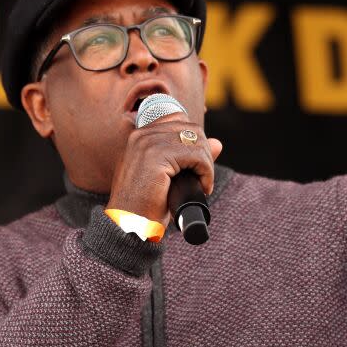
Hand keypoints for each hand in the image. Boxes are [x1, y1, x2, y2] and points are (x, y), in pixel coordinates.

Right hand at [106, 112, 222, 224]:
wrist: (128, 226)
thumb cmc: (145, 205)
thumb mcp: (169, 175)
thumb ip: (190, 156)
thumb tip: (217, 142)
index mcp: (141, 135)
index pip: (180, 121)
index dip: (195, 141)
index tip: (196, 165)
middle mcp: (143, 134)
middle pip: (192, 129)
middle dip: (204, 153)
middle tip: (203, 178)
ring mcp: (148, 143)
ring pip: (197, 141)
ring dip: (206, 164)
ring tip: (203, 184)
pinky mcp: (157, 157)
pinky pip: (196, 155)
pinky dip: (206, 172)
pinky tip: (202, 187)